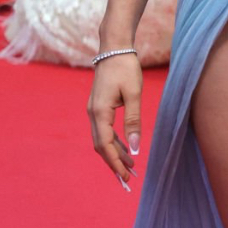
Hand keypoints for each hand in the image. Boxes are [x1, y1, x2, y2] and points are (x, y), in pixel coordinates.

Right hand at [88, 53, 143, 189]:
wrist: (113, 48)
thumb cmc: (125, 68)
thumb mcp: (134, 94)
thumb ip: (133, 121)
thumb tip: (135, 147)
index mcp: (99, 112)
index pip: (105, 145)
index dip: (115, 163)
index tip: (126, 177)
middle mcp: (92, 113)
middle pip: (101, 146)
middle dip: (114, 164)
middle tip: (128, 179)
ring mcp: (94, 110)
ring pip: (102, 140)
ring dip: (114, 154)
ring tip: (130, 167)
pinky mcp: (98, 107)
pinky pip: (104, 130)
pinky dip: (114, 143)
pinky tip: (125, 149)